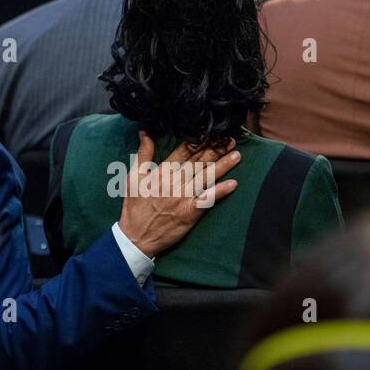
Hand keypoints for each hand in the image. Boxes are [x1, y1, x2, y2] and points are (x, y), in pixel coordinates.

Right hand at [118, 131, 239, 258]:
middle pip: (198, 161)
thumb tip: (145, 133)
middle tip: (229, 139)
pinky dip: (220, 192)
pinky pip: (207, 200)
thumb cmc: (134, 208)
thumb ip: (143, 154)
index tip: (211, 132)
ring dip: (223, 165)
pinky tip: (232, 184)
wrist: (136, 237)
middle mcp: (174, 182)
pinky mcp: (189, 212)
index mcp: (162, 172)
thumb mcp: (133, 177)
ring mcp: (183, 197)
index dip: (199, 141)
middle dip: (215, 149)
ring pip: (206, 177)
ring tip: (236, 155)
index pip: (184, 151)